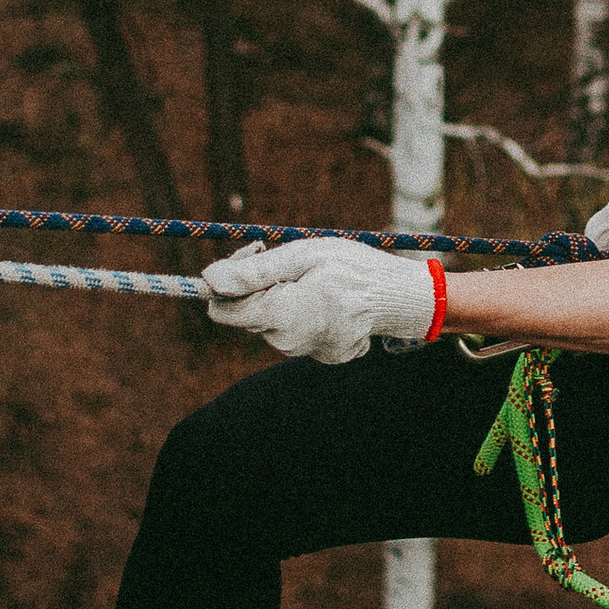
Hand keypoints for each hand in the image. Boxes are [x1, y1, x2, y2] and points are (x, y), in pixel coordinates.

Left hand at [202, 235, 434, 363]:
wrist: (400, 297)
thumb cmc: (352, 268)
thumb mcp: (303, 255)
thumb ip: (253, 271)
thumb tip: (208, 280)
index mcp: (279, 316)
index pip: (220, 308)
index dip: (228, 278)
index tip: (256, 252)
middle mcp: (286, 343)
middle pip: (245, 314)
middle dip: (257, 285)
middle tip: (289, 260)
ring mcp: (302, 353)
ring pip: (268, 321)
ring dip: (279, 297)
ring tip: (314, 279)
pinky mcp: (317, 355)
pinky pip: (291, 330)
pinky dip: (299, 310)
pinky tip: (326, 298)